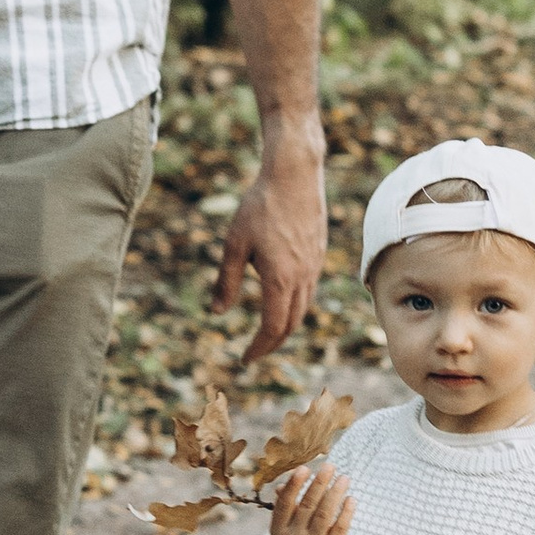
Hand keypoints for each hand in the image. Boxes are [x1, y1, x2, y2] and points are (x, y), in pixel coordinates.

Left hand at [212, 122, 326, 365]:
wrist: (294, 175)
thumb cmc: (260, 206)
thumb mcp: (234, 244)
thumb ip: (226, 281)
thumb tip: (217, 313)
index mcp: (281, 279)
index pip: (273, 328)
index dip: (259, 348)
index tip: (245, 359)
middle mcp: (303, 278)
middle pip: (291, 324)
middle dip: (272, 343)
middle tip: (254, 352)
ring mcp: (314, 266)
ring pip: (303, 309)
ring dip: (285, 326)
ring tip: (266, 333)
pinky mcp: (318, 254)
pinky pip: (309, 291)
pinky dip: (294, 306)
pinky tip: (281, 301)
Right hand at [270, 460, 351, 534]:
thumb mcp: (284, 529)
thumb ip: (285, 507)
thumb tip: (282, 485)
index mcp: (278, 531)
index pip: (284, 504)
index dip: (294, 485)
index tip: (304, 468)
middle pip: (308, 505)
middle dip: (320, 483)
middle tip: (330, 466)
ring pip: (325, 513)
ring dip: (336, 492)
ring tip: (344, 478)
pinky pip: (340, 527)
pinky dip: (346, 511)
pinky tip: (351, 498)